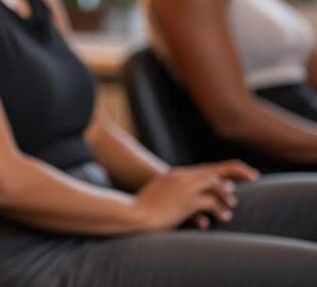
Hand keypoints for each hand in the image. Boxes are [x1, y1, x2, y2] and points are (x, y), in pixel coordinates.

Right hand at [135, 161, 257, 230]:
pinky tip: (223, 216)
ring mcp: (184, 187)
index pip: (208, 168)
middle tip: (253, 177)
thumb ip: (173, 190)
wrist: (132, 213)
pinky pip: (210, 202)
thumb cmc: (143, 207)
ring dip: (226, 195)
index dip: (227, 169)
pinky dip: (219, 209)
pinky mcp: (186, 201)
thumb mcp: (159, 193)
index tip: (243, 173)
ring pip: (215, 185)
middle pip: (215, 171)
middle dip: (236, 173)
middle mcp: (183, 177)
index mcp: (176, 174)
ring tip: (231, 206)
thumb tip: (185, 198)